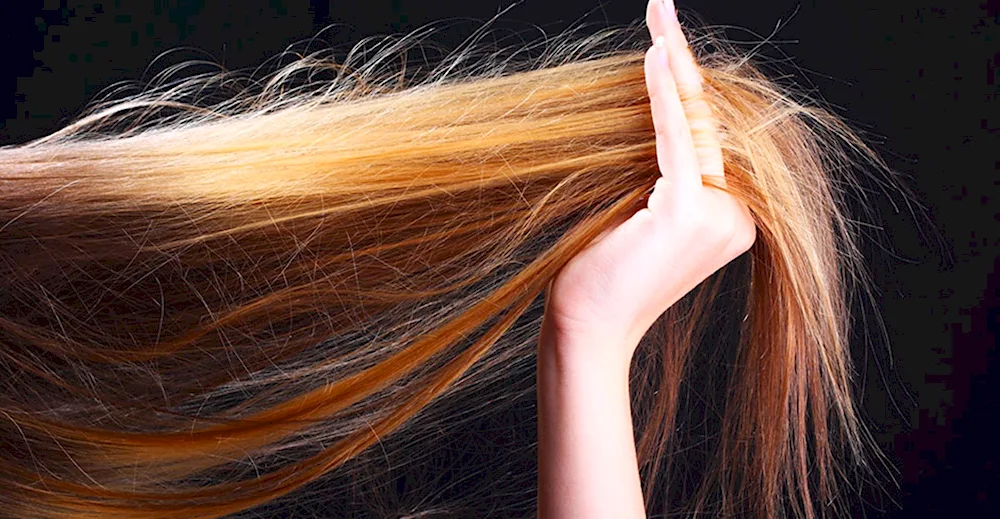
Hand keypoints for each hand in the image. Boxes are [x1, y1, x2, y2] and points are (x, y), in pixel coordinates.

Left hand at [541, 0, 755, 370]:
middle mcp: (734, 218)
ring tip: (659, 16)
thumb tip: (658, 108)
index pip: (706, 139)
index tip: (667, 37)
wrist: (585, 326)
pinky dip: (664, 95)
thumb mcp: (635, 212)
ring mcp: (718, 217)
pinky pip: (676, 140)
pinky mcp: (690, 213)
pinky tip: (657, 53)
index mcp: (727, 221)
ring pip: (695, 127)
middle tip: (661, 10)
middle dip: (681, 66)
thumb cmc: (597, 274)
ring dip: (673, 68)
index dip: (687, 85)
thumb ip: (660, 170)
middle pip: (706, 126)